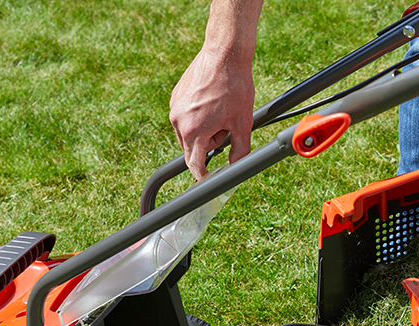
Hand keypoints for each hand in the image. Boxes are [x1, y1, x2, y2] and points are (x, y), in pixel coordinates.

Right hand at [169, 48, 255, 179]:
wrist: (225, 54)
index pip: (194, 164)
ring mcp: (175, 108)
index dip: (204, 174)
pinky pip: (184, 117)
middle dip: (208, 145)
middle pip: (192, 149)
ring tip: (219, 111)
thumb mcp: (243, 122)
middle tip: (225, 125)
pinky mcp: (175, 96)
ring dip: (202, 131)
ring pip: (188, 133)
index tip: (209, 177)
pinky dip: (196, 117)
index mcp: (194, 131)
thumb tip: (236, 167)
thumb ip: (240, 151)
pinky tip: (211, 102)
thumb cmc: (236, 87)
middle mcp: (179, 121)